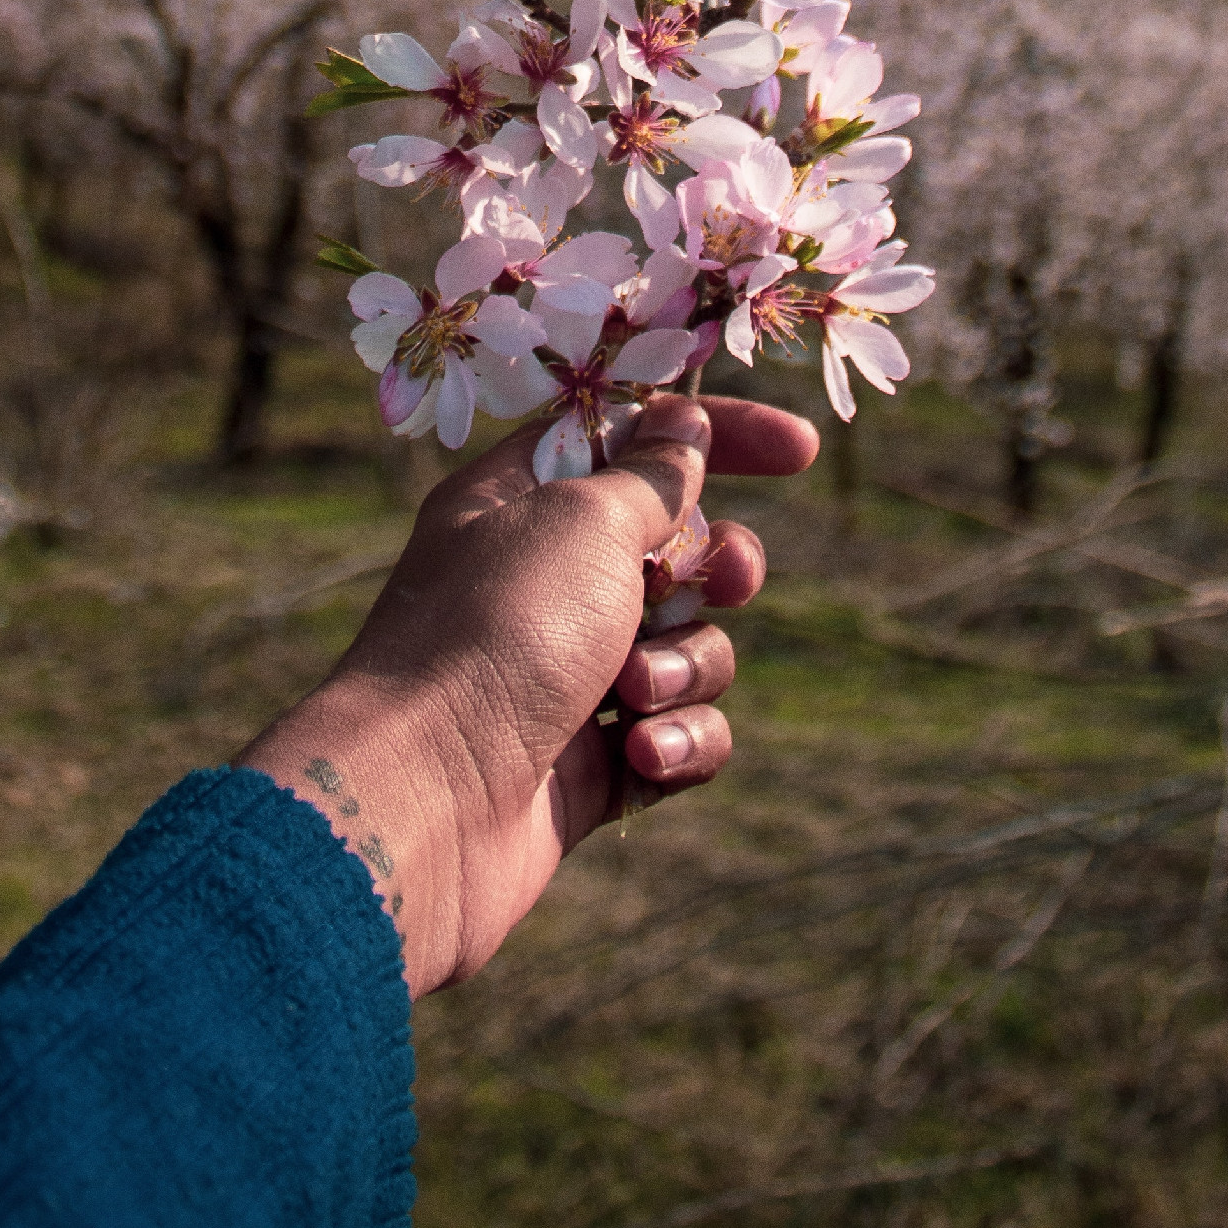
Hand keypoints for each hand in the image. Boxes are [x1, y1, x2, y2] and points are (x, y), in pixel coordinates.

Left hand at [237, 392, 816, 995]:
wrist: (425, 803)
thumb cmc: (495, 633)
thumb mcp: (582, 521)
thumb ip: (650, 476)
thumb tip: (680, 424)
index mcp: (521, 503)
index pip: (631, 438)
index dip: (715, 435)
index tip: (802, 450)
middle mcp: (544, 584)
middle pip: (678, 550)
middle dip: (718, 567)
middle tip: (721, 579)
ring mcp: (569, 677)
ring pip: (689, 648)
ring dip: (685, 666)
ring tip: (633, 694)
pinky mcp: (591, 767)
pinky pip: (680, 735)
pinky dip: (677, 741)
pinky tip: (642, 755)